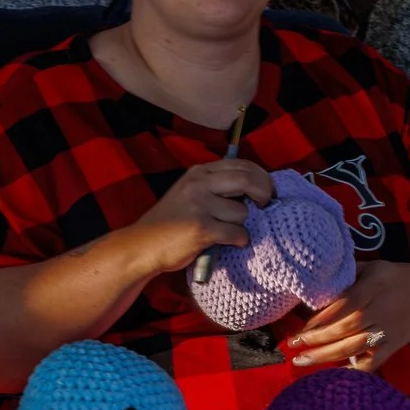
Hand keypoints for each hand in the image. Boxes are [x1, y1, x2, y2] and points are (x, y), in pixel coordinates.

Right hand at [128, 159, 277, 274]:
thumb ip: (215, 186)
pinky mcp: (201, 229)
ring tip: (226, 231)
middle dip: (264, 193)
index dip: (261, 176)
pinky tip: (230, 242)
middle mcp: (199, 184)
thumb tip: (254, 188)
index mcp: (199, 172)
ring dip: (240, 224)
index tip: (267, 190)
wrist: (142, 245)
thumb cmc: (169, 222)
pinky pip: (236, 233)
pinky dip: (238, 240)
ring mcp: (199, 206)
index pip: (241, 164)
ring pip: (242, 212)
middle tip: (265, 205)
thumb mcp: (189, 193)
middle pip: (248, 180)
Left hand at [288, 260, 409, 371]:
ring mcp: (385, 332)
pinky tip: (332, 374)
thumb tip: (314, 283)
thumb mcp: (372, 267)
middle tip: (292, 346)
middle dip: (315, 340)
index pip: (341, 307)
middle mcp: (378, 311)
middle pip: (343, 329)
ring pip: (352, 348)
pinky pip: (371, 363)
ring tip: (301, 361)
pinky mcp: (391, 347)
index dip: (318, 320)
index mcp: (371, 288)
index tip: (299, 328)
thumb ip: (346, 275)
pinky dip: (353, 371)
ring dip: (325, 356)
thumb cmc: (394, 279)